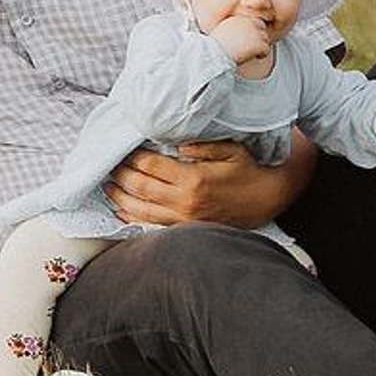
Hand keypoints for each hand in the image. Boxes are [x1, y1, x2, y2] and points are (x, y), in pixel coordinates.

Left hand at [105, 139, 283, 228]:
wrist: (268, 199)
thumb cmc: (247, 170)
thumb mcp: (229, 149)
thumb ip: (202, 145)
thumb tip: (176, 145)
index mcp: (193, 178)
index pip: (150, 166)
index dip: (131, 158)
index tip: (121, 151)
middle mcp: (186, 201)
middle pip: (141, 187)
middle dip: (120, 176)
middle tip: (108, 167)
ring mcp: (186, 219)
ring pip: (142, 210)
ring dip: (121, 199)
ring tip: (108, 188)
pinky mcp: (188, 230)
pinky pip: (154, 226)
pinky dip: (134, 219)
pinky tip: (122, 212)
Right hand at [208, 14, 274, 64]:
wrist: (214, 53)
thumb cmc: (218, 45)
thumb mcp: (226, 29)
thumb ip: (238, 26)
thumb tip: (249, 29)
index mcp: (239, 17)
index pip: (254, 20)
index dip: (251, 30)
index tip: (244, 38)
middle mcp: (248, 22)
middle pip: (262, 28)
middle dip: (257, 37)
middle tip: (247, 45)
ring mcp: (255, 32)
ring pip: (265, 39)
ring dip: (259, 46)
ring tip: (247, 50)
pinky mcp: (259, 43)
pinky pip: (266, 49)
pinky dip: (261, 55)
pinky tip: (250, 55)